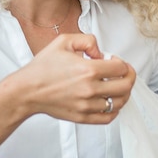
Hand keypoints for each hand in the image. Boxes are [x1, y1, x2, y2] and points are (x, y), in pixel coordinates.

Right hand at [17, 33, 135, 123]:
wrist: (27, 91)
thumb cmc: (43, 67)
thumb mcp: (64, 41)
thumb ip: (87, 41)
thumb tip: (102, 53)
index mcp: (88, 69)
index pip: (121, 68)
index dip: (122, 63)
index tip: (114, 61)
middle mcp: (90, 89)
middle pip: (125, 86)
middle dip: (129, 77)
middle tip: (125, 73)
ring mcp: (87, 105)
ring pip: (119, 102)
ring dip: (123, 93)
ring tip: (118, 87)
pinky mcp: (83, 117)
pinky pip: (108, 117)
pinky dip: (115, 110)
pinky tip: (110, 101)